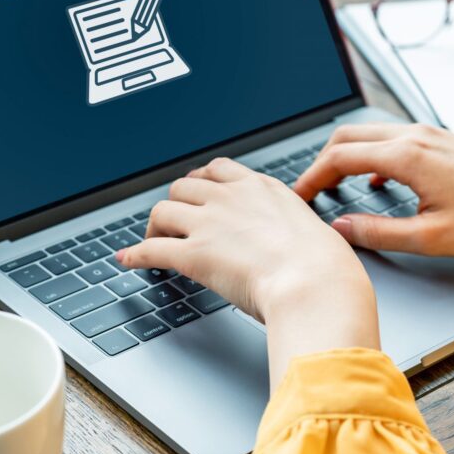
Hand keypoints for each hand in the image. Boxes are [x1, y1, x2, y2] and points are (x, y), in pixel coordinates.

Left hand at [118, 158, 379, 389]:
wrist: (314, 283)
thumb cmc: (325, 266)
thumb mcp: (312, 230)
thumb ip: (293, 228)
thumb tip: (296, 241)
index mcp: (261, 188)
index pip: (218, 170)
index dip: (202, 182)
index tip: (198, 193)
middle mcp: (230, 198)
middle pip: (184, 187)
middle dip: (176, 204)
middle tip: (174, 222)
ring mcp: (208, 224)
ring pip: (162, 212)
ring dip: (154, 228)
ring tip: (152, 241)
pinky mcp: (192, 255)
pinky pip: (152, 250)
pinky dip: (135, 256)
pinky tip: (128, 261)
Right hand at [294, 123, 453, 255]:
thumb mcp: (431, 238)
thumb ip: (378, 233)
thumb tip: (341, 228)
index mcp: (406, 156)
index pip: (338, 158)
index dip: (311, 178)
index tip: (298, 199)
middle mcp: (414, 136)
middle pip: (348, 137)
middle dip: (321, 163)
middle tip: (309, 192)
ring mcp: (430, 134)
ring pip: (370, 134)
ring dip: (346, 156)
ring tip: (335, 186)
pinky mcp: (442, 140)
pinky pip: (393, 139)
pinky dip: (372, 155)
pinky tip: (378, 181)